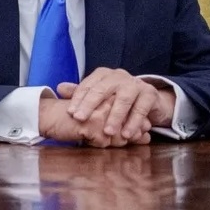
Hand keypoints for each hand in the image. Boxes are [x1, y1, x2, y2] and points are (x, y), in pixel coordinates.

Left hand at [59, 67, 174, 139]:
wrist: (147, 99)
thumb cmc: (116, 98)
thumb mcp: (98, 96)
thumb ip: (80, 93)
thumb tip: (59, 88)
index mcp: (103, 75)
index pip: (87, 85)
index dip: (78, 99)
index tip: (71, 113)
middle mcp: (118, 76)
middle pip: (102, 90)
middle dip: (90, 105)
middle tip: (81, 119)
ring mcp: (135, 84)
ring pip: (123, 100)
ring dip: (115, 117)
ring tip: (107, 132)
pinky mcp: (150, 94)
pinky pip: (141, 109)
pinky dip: (134, 123)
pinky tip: (127, 134)